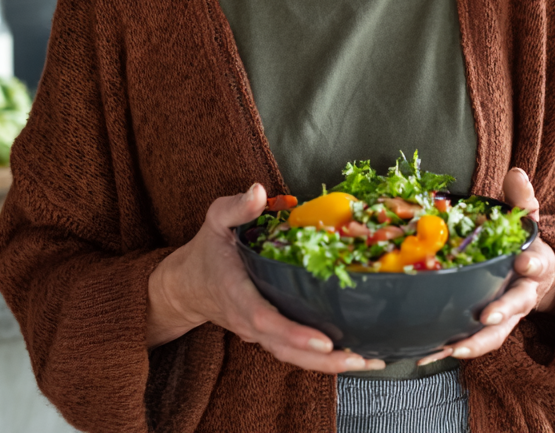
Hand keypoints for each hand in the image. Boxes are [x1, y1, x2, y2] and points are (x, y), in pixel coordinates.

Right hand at [146, 183, 385, 374]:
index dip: (294, 333)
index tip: (323, 340)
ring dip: (330, 364)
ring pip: (294, 357)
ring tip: (368, 361)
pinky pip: (295, 353)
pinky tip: (354, 355)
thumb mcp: (215, 220)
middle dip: (325, 359)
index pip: (265, 319)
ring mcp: (258, 333)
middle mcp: (248, 320)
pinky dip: (324, 359)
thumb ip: (237, 207)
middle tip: (361, 358)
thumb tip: (259, 191)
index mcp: (236, 293)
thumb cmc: (206, 251)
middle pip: (287, 349)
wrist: (186, 286)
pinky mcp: (268, 335)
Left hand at [415, 168, 554, 366]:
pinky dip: (453, 348)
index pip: (538, 263)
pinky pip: (473, 341)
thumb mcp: (527, 217)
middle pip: (517, 306)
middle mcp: (523, 293)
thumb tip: (516, 172)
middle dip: (503, 310)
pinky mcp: (489, 328)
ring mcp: (507, 315)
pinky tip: (428, 353)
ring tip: (452, 349)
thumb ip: (521, 198)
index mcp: (534, 264)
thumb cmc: (524, 242)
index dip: (533, 263)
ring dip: (474, 342)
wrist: (536, 275)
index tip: (524, 262)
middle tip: (487, 315)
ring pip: (495, 333)